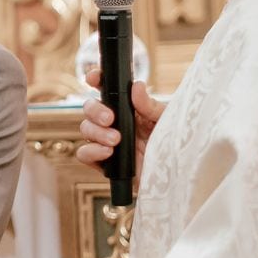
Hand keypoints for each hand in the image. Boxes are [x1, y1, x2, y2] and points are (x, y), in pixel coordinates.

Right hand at [76, 68, 165, 183]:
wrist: (174, 179)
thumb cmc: (174, 147)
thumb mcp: (167, 122)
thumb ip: (151, 106)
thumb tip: (137, 86)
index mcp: (129, 109)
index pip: (108, 90)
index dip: (97, 81)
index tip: (93, 78)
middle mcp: (115, 123)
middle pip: (90, 109)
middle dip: (95, 110)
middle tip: (110, 118)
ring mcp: (107, 143)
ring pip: (85, 129)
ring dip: (96, 132)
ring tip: (116, 140)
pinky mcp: (103, 164)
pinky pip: (84, 154)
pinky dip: (92, 151)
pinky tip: (108, 153)